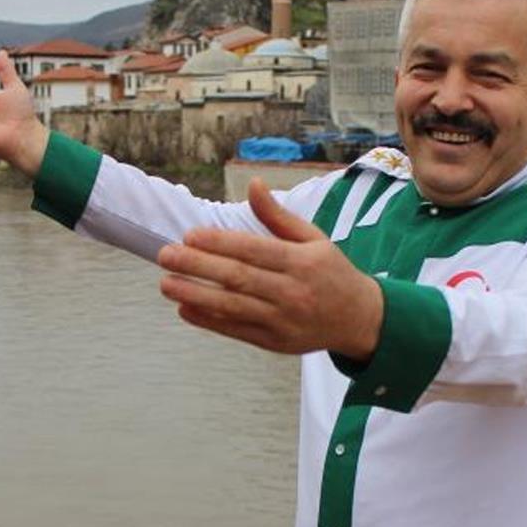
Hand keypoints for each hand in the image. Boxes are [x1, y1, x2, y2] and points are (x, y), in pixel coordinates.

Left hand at [156, 178, 383, 359]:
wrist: (360, 319)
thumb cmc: (331, 273)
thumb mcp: (314, 238)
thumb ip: (278, 216)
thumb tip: (253, 184)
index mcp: (302, 261)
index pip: (253, 250)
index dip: (219, 243)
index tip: (189, 235)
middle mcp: (292, 291)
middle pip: (238, 278)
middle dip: (197, 266)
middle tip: (166, 256)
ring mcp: (282, 320)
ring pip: (232, 306)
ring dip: (195, 295)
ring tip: (166, 283)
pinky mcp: (274, 342)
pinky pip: (236, 330)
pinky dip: (208, 320)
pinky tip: (184, 308)